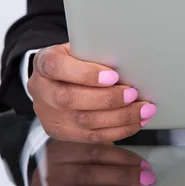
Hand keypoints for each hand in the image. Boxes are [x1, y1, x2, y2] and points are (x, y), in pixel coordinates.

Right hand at [27, 43, 156, 142]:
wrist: (61, 78)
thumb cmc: (78, 60)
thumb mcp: (82, 48)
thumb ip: (96, 53)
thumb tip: (129, 62)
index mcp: (44, 62)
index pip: (57, 67)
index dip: (86, 73)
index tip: (113, 76)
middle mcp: (41, 90)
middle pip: (70, 99)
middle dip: (108, 99)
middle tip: (133, 94)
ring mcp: (48, 114)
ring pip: (83, 122)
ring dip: (119, 117)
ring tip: (143, 110)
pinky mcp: (61, 132)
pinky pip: (91, 137)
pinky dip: (118, 130)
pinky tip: (135, 122)